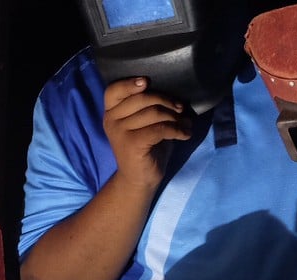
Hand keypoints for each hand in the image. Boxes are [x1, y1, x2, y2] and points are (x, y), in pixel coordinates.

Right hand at [102, 77, 190, 191]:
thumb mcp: (144, 124)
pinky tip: (184, 134)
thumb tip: (178, 101)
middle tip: (179, 109)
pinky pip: (160, 128)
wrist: (139, 179)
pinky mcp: (133, 144)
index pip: (113, 90)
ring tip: (184, 124)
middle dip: (166, 102)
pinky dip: (177, 130)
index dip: (129, 84)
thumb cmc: (144, 148)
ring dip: (175, 117)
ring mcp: (120, 132)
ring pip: (154, 112)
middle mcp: (111, 120)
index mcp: (111, 113)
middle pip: (143, 98)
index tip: (146, 83)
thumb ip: (151, 108)